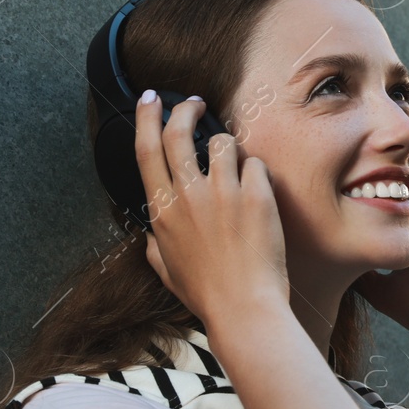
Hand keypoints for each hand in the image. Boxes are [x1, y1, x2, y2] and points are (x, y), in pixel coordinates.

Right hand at [135, 91, 289, 331]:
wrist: (244, 309)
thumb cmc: (207, 294)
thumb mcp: (166, 270)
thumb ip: (155, 245)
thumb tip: (151, 233)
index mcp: (162, 212)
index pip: (146, 150)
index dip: (146, 118)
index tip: (150, 100)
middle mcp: (187, 196)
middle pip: (178, 132)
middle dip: (185, 109)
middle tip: (196, 104)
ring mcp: (222, 193)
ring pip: (222, 142)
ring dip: (229, 148)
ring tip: (237, 169)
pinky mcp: (255, 196)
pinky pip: (256, 164)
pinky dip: (259, 174)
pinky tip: (262, 195)